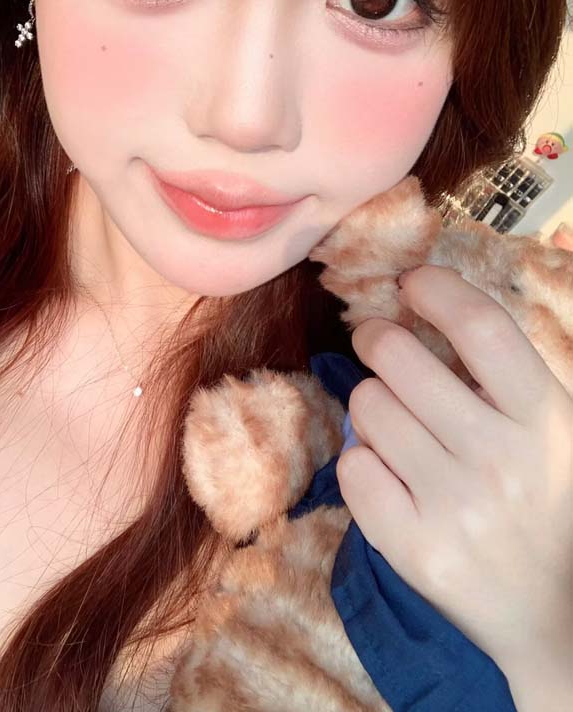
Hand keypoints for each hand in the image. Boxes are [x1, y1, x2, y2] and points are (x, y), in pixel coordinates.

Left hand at [336, 264, 572, 677]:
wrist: (555, 622)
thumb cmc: (547, 505)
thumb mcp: (553, 433)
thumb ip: (504, 377)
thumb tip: (429, 305)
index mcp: (547, 421)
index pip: (482, 329)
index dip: (438, 290)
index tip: (412, 282)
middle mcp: (502, 460)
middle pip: (402, 360)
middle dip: (378, 338)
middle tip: (378, 342)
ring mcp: (455, 507)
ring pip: (368, 408)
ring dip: (371, 403)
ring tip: (395, 421)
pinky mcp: (413, 549)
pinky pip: (353, 468)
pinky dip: (361, 461)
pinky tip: (388, 472)